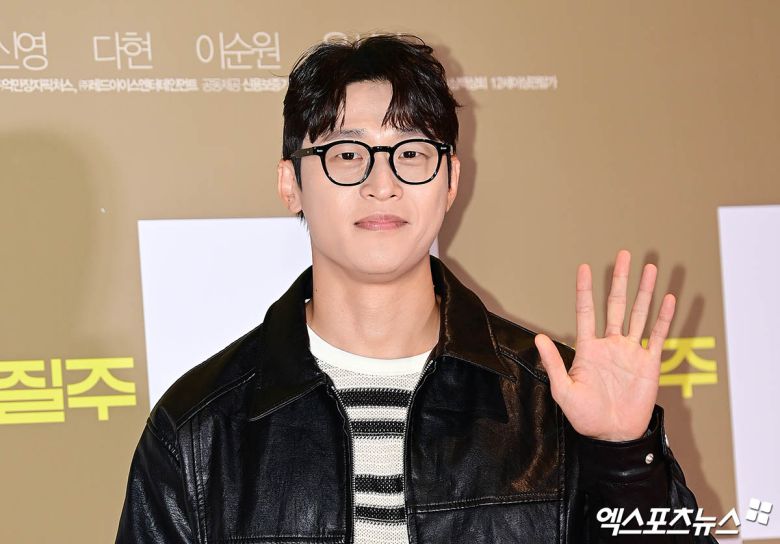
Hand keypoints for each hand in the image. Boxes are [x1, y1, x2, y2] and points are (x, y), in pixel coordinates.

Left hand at [534, 250, 675, 441]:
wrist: (612, 436)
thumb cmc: (585, 416)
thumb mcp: (563, 390)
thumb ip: (553, 363)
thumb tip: (539, 337)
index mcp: (588, 348)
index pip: (586, 311)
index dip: (585, 290)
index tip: (584, 267)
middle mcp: (610, 344)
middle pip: (616, 304)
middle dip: (620, 279)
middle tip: (625, 254)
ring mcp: (631, 351)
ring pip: (639, 313)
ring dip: (644, 291)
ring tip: (650, 268)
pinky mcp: (649, 362)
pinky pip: (659, 335)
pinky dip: (664, 317)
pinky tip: (668, 299)